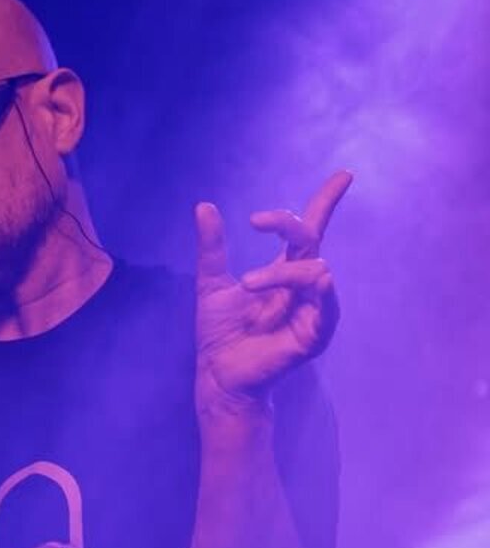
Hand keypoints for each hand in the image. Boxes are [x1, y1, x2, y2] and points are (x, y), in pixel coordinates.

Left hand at [194, 171, 352, 412]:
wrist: (217, 372)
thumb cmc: (219, 332)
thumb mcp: (210, 282)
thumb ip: (212, 247)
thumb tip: (203, 206)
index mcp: (282, 272)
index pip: (310, 230)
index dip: (327, 202)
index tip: (344, 175)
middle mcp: (302, 287)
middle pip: (312, 240)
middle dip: (289, 223)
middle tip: (256, 221)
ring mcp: (313, 309)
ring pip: (317, 270)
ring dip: (281, 271)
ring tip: (247, 285)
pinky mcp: (315, 334)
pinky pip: (326, 304)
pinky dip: (309, 289)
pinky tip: (283, 290)